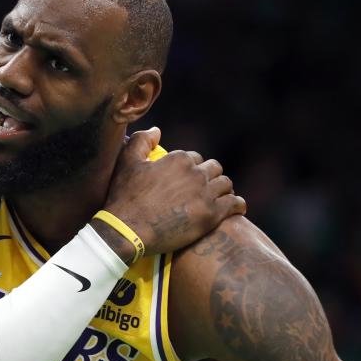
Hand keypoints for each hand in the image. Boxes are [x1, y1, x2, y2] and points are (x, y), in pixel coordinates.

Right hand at [100, 128, 245, 257]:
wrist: (126, 230)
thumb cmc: (124, 197)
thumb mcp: (127, 162)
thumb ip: (142, 141)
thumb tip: (157, 130)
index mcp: (179, 159)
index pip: (195, 158)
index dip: (190, 168)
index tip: (185, 181)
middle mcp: (195, 173)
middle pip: (214, 169)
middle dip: (209, 177)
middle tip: (202, 190)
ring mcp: (205, 194)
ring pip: (226, 184)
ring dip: (222, 189)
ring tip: (217, 198)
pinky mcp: (212, 215)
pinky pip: (235, 203)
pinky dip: (237, 204)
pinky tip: (234, 208)